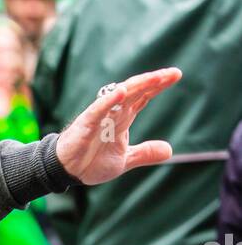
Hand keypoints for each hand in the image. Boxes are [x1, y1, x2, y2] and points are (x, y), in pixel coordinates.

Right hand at [56, 68, 181, 184]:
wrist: (68, 171)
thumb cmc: (92, 161)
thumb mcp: (125, 160)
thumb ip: (145, 153)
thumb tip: (170, 150)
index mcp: (123, 118)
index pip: (143, 96)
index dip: (158, 85)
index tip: (176, 75)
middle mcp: (113, 112)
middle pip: (136, 91)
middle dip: (154, 81)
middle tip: (173, 73)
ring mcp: (100, 115)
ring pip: (120, 95)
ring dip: (138, 86)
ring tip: (156, 77)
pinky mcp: (86, 123)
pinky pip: (98, 109)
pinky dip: (109, 101)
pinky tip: (122, 92)